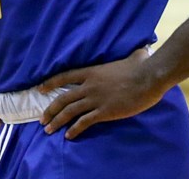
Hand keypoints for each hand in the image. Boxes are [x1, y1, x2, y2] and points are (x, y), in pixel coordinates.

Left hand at [38, 46, 163, 139]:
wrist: (149, 77)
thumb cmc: (141, 66)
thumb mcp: (130, 57)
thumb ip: (130, 55)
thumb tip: (141, 52)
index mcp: (92, 72)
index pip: (64, 77)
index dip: (50, 83)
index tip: (40, 89)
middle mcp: (89, 86)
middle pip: (63, 98)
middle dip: (50, 110)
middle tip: (42, 119)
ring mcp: (96, 99)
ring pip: (70, 111)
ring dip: (57, 122)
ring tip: (48, 130)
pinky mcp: (104, 112)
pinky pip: (84, 122)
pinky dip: (74, 130)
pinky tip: (68, 136)